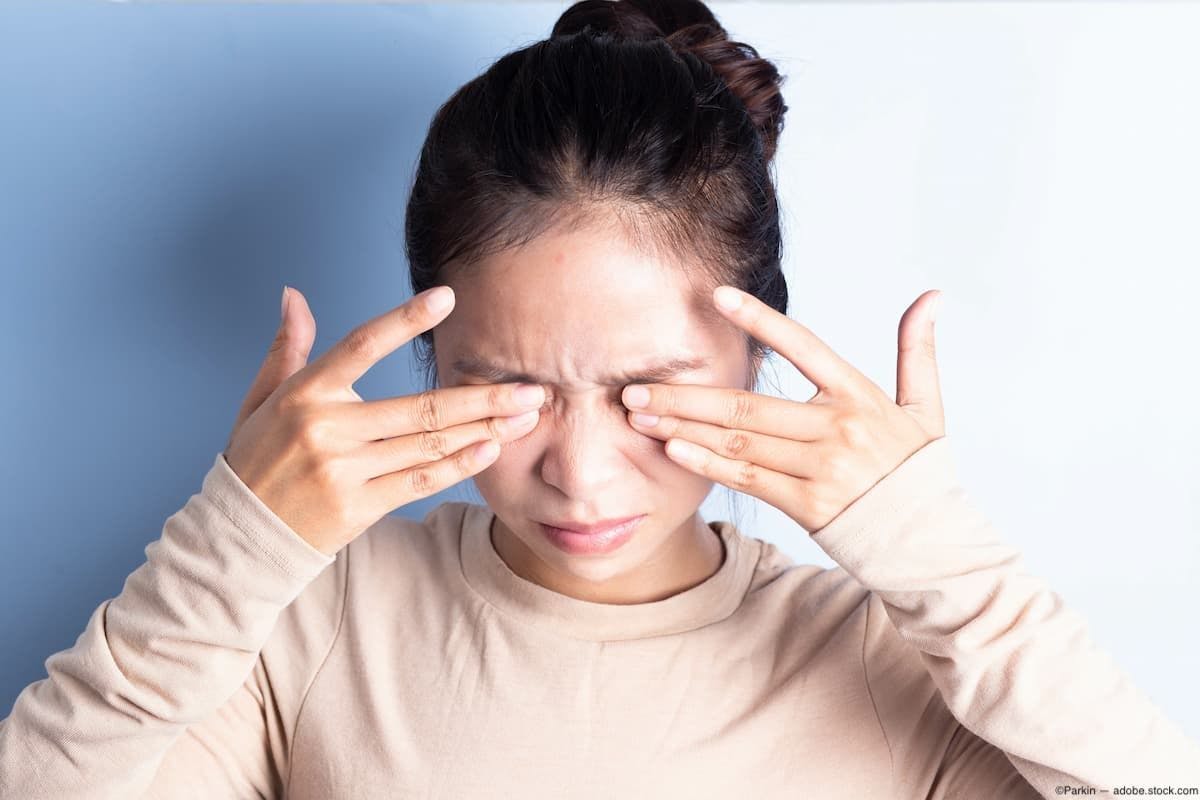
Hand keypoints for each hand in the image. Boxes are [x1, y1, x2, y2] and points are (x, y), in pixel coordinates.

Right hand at [223, 285, 545, 555]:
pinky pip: (420, 481)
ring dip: (484, 429)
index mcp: (304, 394)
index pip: (361, 345)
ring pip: (428, 444)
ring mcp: (344, 471)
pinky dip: (458, 465)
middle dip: (483, 396)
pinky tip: (490, 448)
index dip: (404, 320)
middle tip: (533, 387)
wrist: (239, 536)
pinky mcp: (359, 507)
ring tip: (526, 416)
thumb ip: (287, 348)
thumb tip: (293, 295)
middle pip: (420, 407)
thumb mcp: (261, 399)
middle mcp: (326, 429)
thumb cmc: (255, 459)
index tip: (447, 297)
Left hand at [620, 285, 945, 533]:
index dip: (758, 320)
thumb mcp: (926, 408)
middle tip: (635, 386)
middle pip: (747, 405)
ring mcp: (821, 468)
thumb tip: (931, 296)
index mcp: (860, 395)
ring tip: (639, 416)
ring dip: (683, 428)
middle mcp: (837, 428)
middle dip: (684, 395)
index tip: (715, 297)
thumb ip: (918, 350)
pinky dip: (707, 464)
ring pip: (739, 442)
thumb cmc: (920, 472)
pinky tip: (673, 449)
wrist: (934, 542)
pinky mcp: (808, 505)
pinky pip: (748, 480)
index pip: (802, 346)